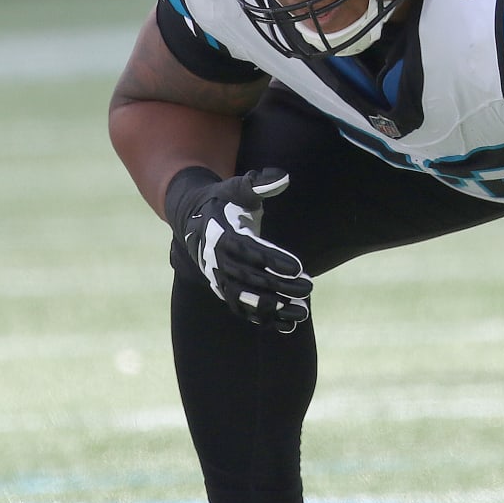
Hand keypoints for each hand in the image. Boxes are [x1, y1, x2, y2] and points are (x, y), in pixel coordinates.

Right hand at [166, 167, 312, 331]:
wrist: (195, 221)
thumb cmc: (224, 201)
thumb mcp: (237, 188)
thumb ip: (259, 184)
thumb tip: (283, 177)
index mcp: (222, 235)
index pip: (249, 251)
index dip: (273, 260)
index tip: (298, 267)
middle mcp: (218, 261)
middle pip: (250, 278)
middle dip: (279, 286)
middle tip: (308, 287)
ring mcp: (219, 280)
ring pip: (246, 300)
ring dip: (274, 309)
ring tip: (302, 312)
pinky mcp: (225, 291)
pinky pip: (244, 311)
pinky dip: (265, 320)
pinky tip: (290, 325)